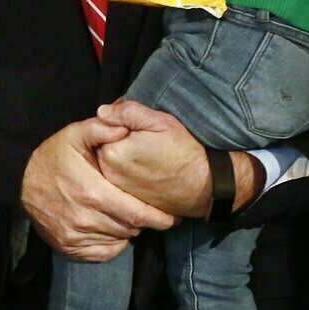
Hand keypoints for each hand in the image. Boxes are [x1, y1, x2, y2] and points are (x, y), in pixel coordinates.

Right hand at [22, 118, 176, 261]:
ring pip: (120, 239)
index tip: (172, 216)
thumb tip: (126, 127)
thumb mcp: (75, 135)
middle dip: (145, 220)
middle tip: (147, 210)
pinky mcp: (69, 246)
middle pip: (132, 228)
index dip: (160, 217)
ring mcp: (76, 235)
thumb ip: (102, 128)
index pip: (139, 214)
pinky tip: (110, 229)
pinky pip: (105, 252)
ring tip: (126, 215)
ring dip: (127, 229)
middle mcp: (86, 218)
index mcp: (94, 192)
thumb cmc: (53, 157)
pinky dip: (114, 243)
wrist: (19, 182)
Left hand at [96, 98, 261, 217]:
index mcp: (112, 151)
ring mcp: (116, 188)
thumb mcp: (161, 122)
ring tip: (150, 154)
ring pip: (111, 161)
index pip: (102, 127)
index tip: (140, 125)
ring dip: (124, 154)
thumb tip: (103, 111)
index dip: (121, 121)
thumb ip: (128, 112)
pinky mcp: (127, 198)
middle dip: (119, 138)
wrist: (205, 186)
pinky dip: (130, 170)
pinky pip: (120, 177)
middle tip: (147, 139)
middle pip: (104, 145)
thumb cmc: (186, 152)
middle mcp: (108, 172)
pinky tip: (149, 168)